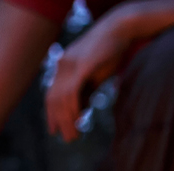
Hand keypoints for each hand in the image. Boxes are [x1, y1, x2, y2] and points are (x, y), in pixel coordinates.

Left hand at [45, 13, 132, 141]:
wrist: (122, 28)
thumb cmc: (111, 51)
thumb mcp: (94, 75)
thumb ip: (85, 92)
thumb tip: (79, 111)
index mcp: (63, 67)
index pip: (51, 95)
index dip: (52, 114)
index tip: (54, 131)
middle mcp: (62, 66)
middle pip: (53, 100)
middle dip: (59, 121)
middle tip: (68, 138)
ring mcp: (70, 64)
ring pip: (61, 99)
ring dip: (67, 120)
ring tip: (74, 135)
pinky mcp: (82, 65)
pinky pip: (72, 92)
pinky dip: (73, 108)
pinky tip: (79, 119)